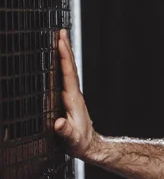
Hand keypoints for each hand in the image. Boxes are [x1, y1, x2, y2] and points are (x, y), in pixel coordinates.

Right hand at [54, 29, 95, 158]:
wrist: (90, 147)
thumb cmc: (80, 144)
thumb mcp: (71, 140)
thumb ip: (65, 132)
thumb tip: (58, 124)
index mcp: (74, 99)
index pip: (68, 73)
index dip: (64, 57)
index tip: (60, 41)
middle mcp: (74, 94)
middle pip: (69, 67)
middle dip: (65, 49)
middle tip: (60, 31)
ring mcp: (73, 95)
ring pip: (68, 71)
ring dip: (64, 54)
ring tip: (59, 39)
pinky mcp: (69, 99)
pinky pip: (65, 77)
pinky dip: (62, 65)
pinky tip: (57, 61)